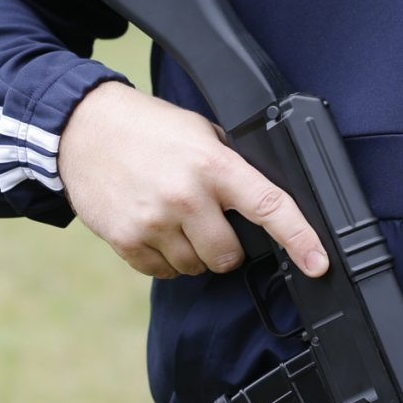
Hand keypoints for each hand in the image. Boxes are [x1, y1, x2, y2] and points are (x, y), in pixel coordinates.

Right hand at [57, 82, 329, 283]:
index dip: (300, 238)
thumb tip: (265, 203)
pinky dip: (165, 259)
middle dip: (226, 247)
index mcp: (213, 165)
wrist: (84, 128)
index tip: (318, 262)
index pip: (269, 207)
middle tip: (209, 221)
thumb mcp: (201, 133)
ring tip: (175, 218)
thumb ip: (231, 166)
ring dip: (194, 253)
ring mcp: (154, 221)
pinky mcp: (127, 240)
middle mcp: (186, 196)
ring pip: (196, 268)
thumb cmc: (149, 129)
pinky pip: (163, 273)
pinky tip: (154, 228)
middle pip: (229, 257)